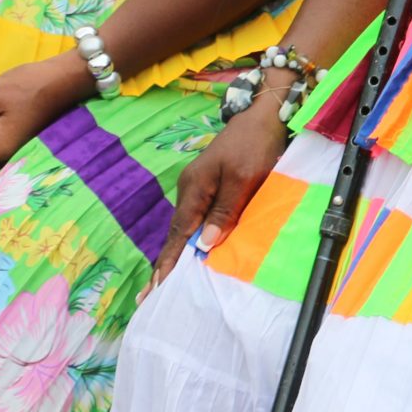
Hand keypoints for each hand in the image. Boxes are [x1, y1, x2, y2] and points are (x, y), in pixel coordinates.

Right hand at [156, 97, 292, 280]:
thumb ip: (225, 210)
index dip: (170, 261)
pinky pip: (196, 220)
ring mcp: (198, 189)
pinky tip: (190, 255)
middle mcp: (190, 190)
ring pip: (185, 228)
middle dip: (165, 263)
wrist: (263, 117)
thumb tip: (204, 243)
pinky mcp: (209, 189)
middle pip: (175, 233)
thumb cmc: (254, 145)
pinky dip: (189, 240)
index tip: (158, 286)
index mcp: (194, 188)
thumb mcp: (243, 178)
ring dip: (176, 254)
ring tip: (165, 283)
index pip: (179, 233)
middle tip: (149, 295)